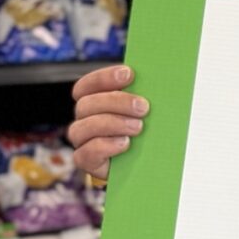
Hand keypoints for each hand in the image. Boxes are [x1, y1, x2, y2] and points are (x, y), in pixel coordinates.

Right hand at [68, 62, 148, 179]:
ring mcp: (83, 141)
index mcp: (94, 101)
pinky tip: (124, 143)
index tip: (129, 74)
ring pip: (81, 128)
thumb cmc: (148, 131)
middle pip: (86, 104)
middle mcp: (84, 119)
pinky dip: (105, 146)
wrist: (149, 164)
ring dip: (111, 124)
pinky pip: (84, 153)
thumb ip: (144, 95)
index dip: (104, 78)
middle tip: (143, 107)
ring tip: (138, 127)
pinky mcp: (88, 162)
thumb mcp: (147, 111)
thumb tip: (157, 76)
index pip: (87, 85)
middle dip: (116, 102)